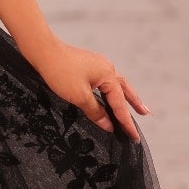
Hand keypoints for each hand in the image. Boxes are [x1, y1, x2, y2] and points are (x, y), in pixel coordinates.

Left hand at [26, 34, 148, 142]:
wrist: (43, 51)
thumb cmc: (60, 72)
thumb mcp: (79, 96)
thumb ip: (96, 111)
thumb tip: (108, 124)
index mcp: (108, 75)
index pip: (119, 103)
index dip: (126, 122)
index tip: (134, 137)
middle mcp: (107, 68)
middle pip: (124, 90)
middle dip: (134, 104)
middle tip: (145, 114)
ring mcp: (98, 65)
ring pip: (116, 84)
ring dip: (126, 96)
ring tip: (135, 106)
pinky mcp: (89, 65)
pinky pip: (105, 81)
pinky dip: (111, 91)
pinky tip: (109, 95)